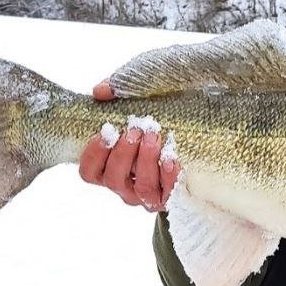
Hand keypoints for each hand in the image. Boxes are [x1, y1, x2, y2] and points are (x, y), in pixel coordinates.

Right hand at [78, 80, 179, 210]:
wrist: (196, 123)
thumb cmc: (155, 110)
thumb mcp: (136, 93)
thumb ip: (115, 89)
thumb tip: (100, 91)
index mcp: (107, 166)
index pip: (89, 171)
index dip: (93, 154)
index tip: (106, 131)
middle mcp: (124, 184)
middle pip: (114, 179)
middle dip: (124, 153)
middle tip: (136, 129)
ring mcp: (146, 194)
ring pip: (141, 187)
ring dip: (146, 160)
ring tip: (153, 136)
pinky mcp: (169, 196)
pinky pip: (167, 193)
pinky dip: (168, 175)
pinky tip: (171, 157)